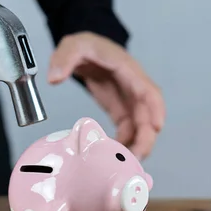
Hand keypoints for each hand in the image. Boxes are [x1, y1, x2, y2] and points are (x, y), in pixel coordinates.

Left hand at [47, 32, 164, 159]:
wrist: (86, 50)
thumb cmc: (86, 45)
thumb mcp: (74, 45)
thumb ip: (64, 58)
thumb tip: (54, 78)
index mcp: (127, 70)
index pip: (148, 90)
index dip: (155, 109)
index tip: (156, 127)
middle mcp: (133, 87)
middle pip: (148, 115)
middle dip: (146, 137)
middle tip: (136, 158)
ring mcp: (128, 100)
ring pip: (140, 127)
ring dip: (136, 146)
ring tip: (125, 165)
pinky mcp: (121, 111)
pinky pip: (128, 130)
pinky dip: (124, 144)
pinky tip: (113, 158)